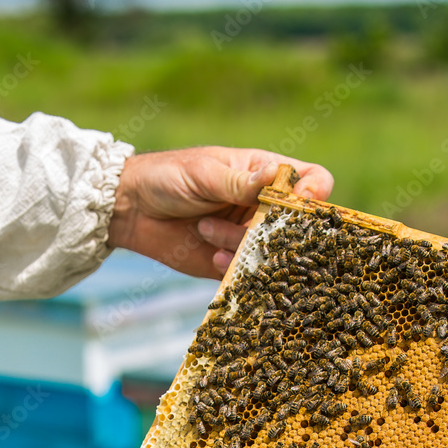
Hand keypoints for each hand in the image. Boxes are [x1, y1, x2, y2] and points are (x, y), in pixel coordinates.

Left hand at [108, 146, 333, 277]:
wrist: (133, 209)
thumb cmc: (168, 178)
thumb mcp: (205, 173)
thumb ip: (241, 182)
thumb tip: (275, 177)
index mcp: (264, 174)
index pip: (312, 180)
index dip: (314, 193)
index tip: (297, 204)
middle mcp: (263, 207)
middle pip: (297, 224)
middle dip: (277, 230)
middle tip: (250, 228)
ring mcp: (249, 236)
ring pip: (272, 252)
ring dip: (242, 244)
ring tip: (206, 229)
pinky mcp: (231, 263)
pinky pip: (249, 274)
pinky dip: (234, 269)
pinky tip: (211, 256)